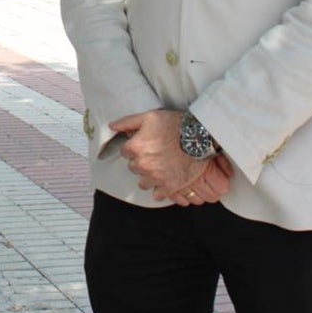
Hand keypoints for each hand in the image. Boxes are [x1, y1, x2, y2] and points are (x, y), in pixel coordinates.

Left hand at [112, 109, 229, 200]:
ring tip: (160, 167)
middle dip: (141, 161)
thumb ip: (127, 122)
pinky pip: (157, 195)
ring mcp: (156, 177)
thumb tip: (112, 126)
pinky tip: (166, 180)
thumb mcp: (149, 117)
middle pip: (134, 167)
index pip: (124, 152)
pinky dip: (160, 189)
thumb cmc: (175, 125)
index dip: (134, 147)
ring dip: (149, 177)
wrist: (200, 138)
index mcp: (136, 147)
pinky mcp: (169, 187)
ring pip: (143, 182)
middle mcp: (143, 164)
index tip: (144, 145)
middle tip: (154, 154)